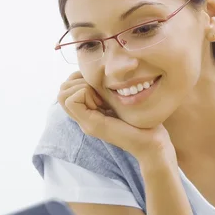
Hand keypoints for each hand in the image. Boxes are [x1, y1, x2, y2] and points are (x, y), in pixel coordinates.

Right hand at [58, 71, 176, 163]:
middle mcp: (84, 118)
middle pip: (62, 90)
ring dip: (82, 88)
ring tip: (102, 99)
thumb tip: (96, 70)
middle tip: (101, 94)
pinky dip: (85, 93)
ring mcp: (86, 123)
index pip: (67, 87)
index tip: (102, 88)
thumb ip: (108, 90)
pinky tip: (102, 103)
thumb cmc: (143, 121)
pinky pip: (72, 101)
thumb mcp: (121, 99)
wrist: (152, 143)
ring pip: (63, 94)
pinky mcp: (91, 125)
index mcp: (90, 112)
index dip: (81, 79)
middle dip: (79, 82)